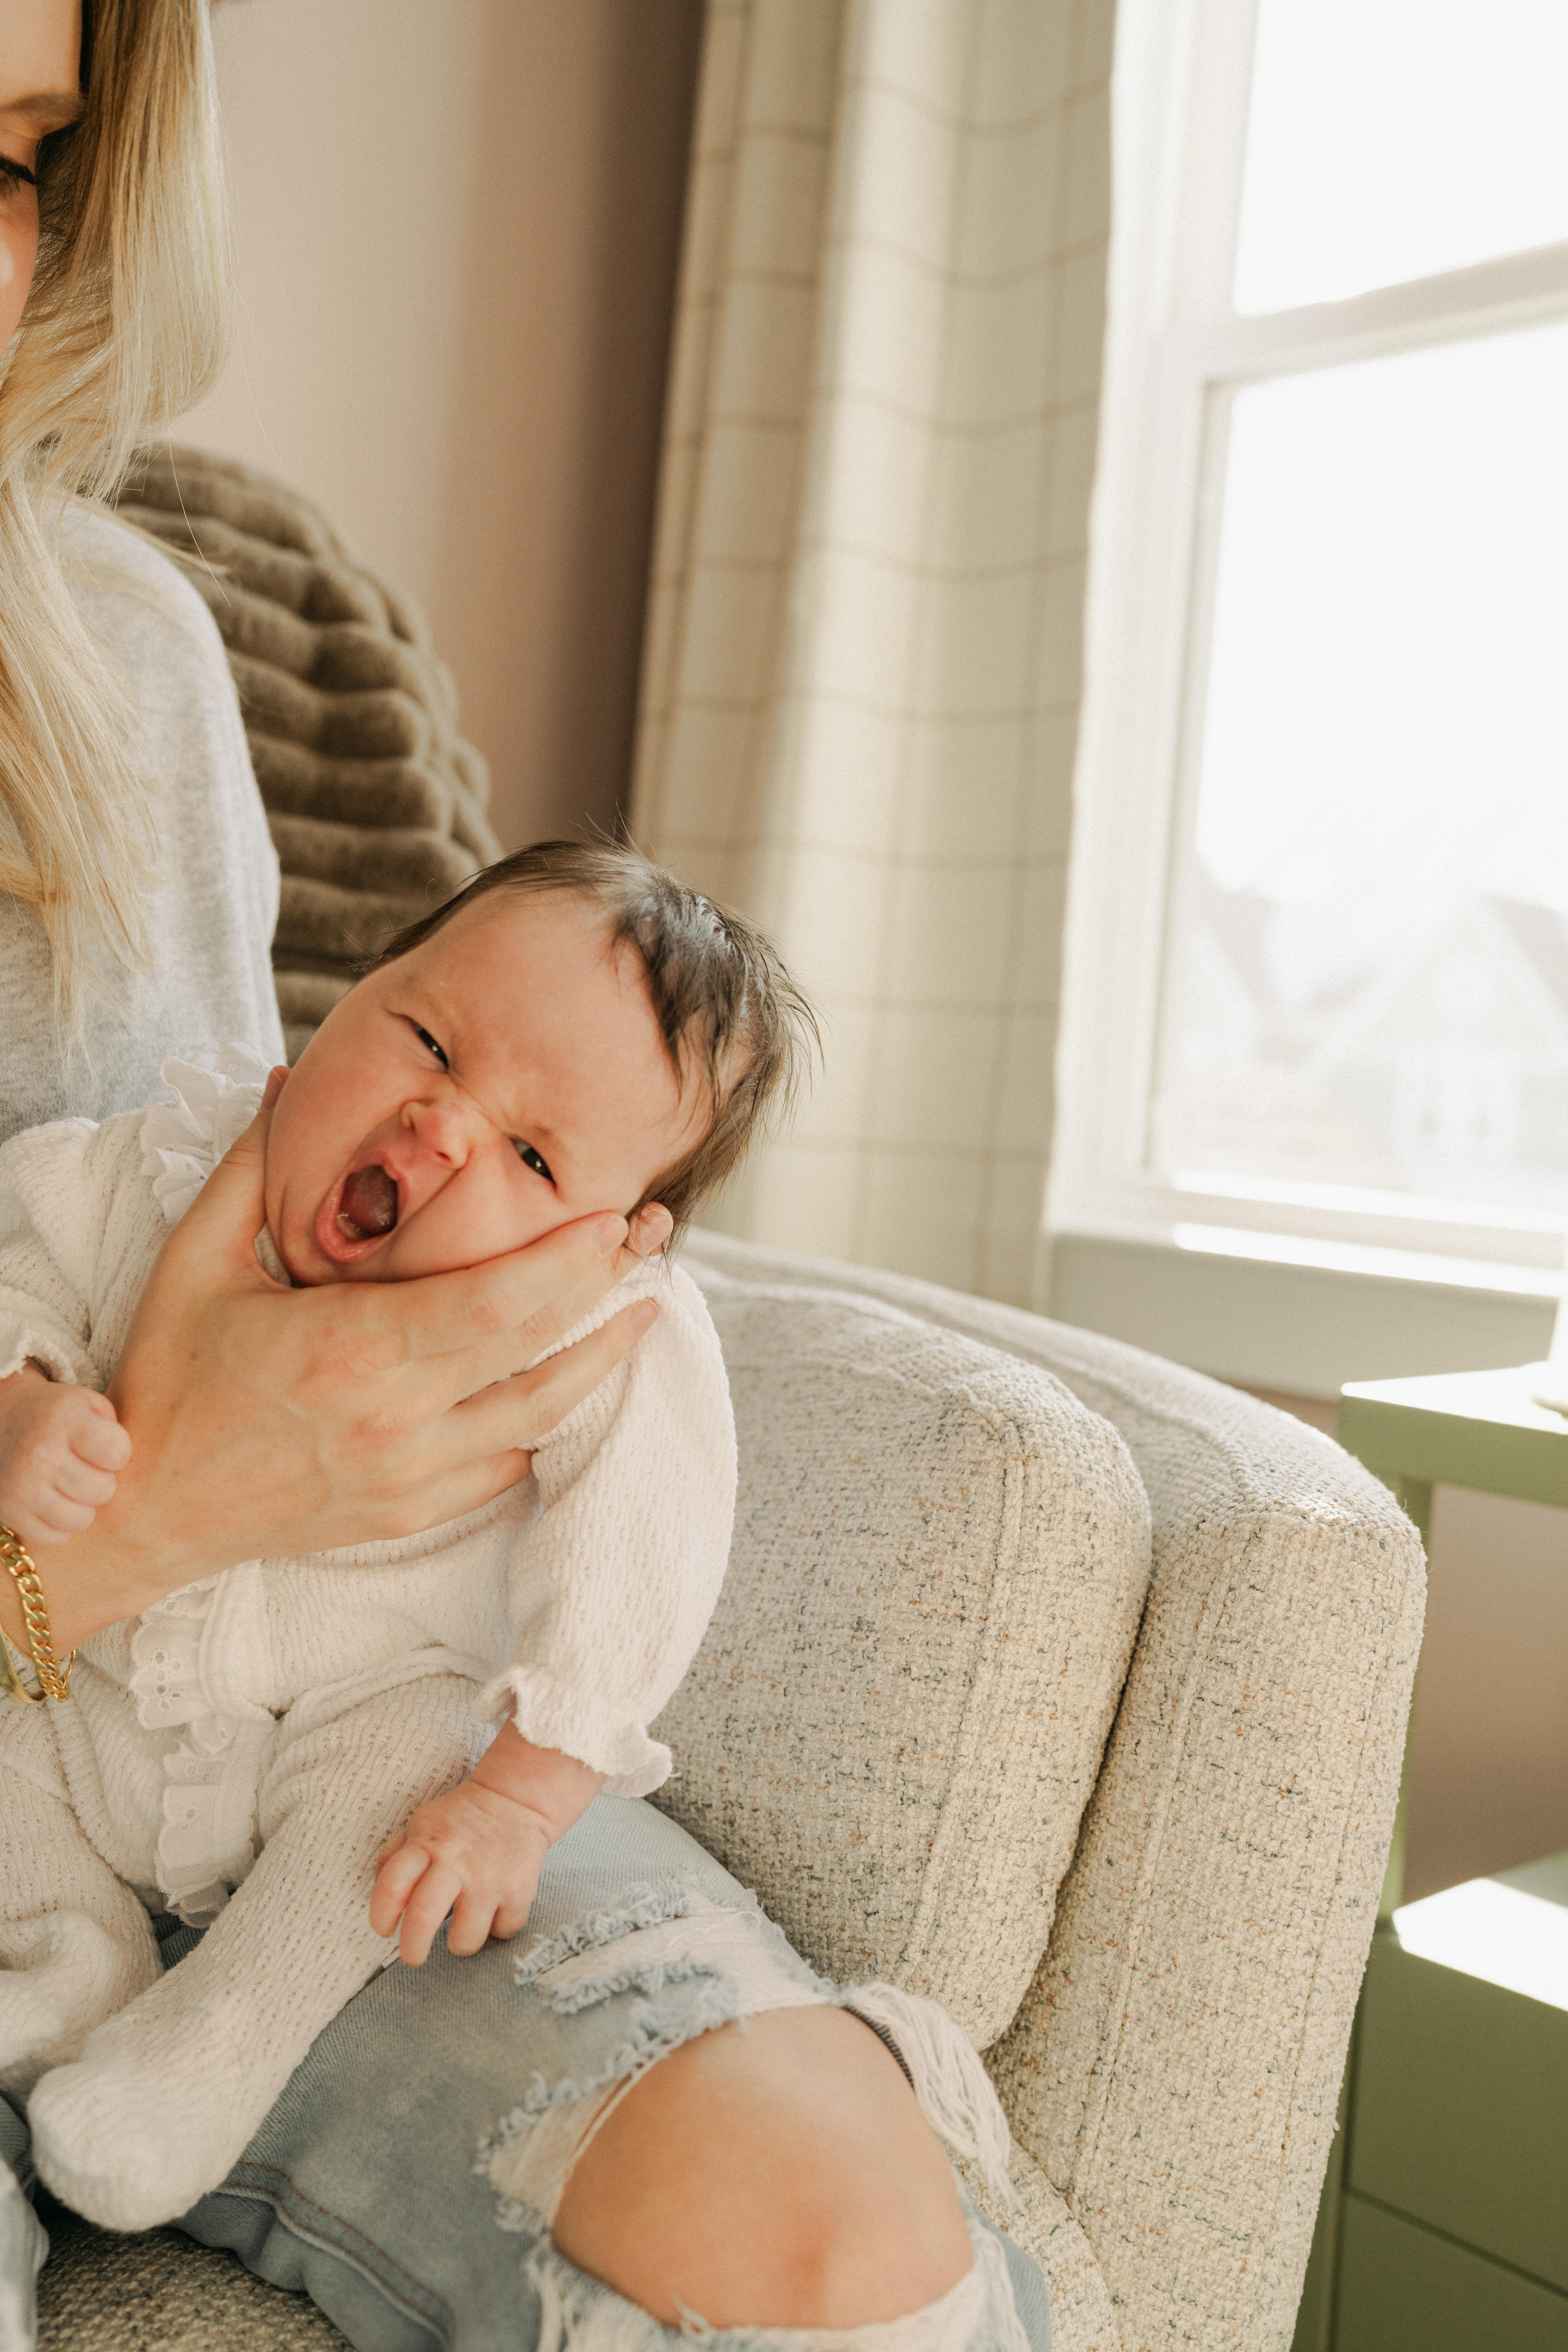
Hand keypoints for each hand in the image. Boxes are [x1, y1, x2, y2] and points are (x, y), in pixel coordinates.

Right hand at [0, 1073, 671, 1654]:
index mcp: (353, 1347)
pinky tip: (569, 1390)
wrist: (141, 1505)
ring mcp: (409, 1474)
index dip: (567, 1261)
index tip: (615, 1218)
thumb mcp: (196, 1259)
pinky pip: (504, 1468)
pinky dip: (544, 1428)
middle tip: (652, 1239)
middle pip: (535, 1349)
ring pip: (539, 1418)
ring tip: (644, 1313)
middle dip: (606, 1289)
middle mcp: (396, 1417)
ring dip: (599, 1362)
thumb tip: (291, 1080)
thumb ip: (251, 1166)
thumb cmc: (168, 1377)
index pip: (494, 1303)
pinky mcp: (409, 1511)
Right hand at [0, 1365, 130, 1547]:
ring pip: (81, 1520)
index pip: (117, 1452)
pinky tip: (52, 1501)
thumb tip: (129, 1467)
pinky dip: (59, 1524)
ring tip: (69, 1486)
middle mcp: (39, 1454)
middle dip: (102, 1481)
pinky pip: (55, 1537)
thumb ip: (115, 1427)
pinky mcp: (9, 1512)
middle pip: (103, 1490)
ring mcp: (21, 1487)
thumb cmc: (56, 1416)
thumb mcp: (87, 1404)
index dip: (117, 1453)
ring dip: (82, 1506)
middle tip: (85, 1468)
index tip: (103, 1447)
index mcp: (63, 1419)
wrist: (0, 1423)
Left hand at [370, 1721, 604, 1965]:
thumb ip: (393, 1857)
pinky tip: (495, 1908)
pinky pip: (503, 1932)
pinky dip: (498, 1927)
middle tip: (414, 1956)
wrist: (515, 1798)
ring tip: (463, 1925)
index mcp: (425, 1845)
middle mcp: (455, 1863)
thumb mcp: (419, 1825)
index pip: (391, 1887)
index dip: (380, 1917)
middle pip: (423, 1919)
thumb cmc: (459, 1819)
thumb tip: (383, 1901)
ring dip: (459, 1942)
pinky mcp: (519, 1891)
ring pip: (465, 1939)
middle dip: (412, 1950)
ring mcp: (489, 1880)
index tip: (385, 1928)